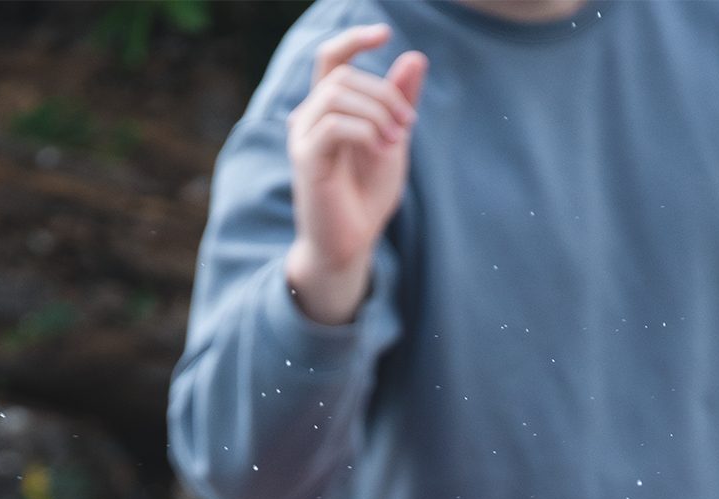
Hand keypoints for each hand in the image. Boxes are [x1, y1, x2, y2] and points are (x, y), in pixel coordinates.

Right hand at [285, 23, 427, 324]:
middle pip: (344, 76)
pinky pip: (335, 124)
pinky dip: (365, 130)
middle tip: (408, 123)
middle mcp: (309, 117)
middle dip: (384, 93)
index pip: (332, 59)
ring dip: (376, 111)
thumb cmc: (366, 197)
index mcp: (328, 110)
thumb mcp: (392, 142)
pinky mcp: (306, 159)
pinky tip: (382, 149)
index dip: (353, 39)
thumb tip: (414, 57)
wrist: (350, 244)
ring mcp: (303, 137)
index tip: (384, 33)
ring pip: (338, 94)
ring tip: (397, 140)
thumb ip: (399, 103)